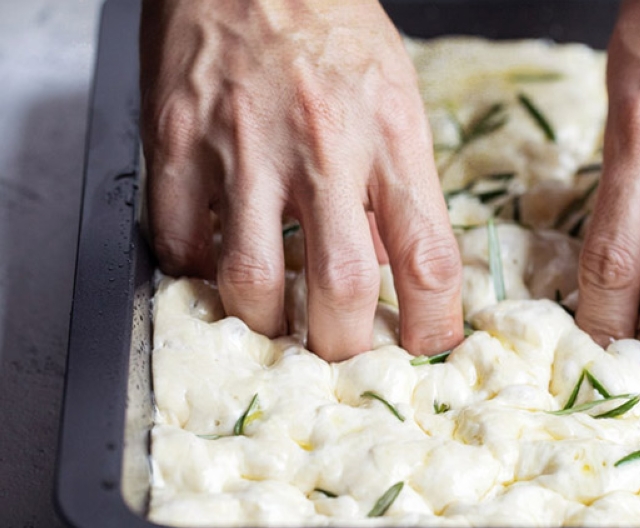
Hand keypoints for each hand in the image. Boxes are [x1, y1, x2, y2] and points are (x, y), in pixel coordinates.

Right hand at [140, 0, 463, 360]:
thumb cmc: (331, 24)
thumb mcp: (395, 96)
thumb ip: (394, 182)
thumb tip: (389, 263)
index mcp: (390, 136)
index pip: (428, 256)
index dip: (434, 325)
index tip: (429, 350)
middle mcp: (323, 146)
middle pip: (340, 285)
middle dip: (341, 347)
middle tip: (339, 358)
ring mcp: (245, 146)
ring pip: (252, 279)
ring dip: (263, 323)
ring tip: (272, 325)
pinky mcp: (179, 140)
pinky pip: (180, 238)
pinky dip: (195, 270)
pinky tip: (212, 264)